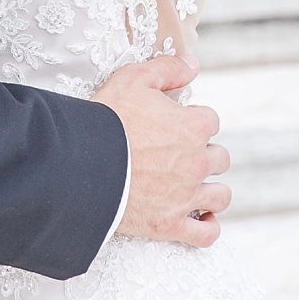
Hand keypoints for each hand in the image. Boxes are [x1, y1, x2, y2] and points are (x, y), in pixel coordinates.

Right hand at [92, 56, 231, 246]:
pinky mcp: (170, 224)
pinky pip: (205, 234)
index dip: (193, 121)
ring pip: (220, 196)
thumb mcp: (134, 79)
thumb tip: (193, 65)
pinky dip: (207, 228)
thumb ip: (168, 68)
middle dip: (204, 155)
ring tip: (195, 188)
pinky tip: (201, 221)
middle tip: (179, 157)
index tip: (174, 126)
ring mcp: (186, 196)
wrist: (78, 166)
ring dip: (211, 191)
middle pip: (219, 158)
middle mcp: (198, 162)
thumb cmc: (105, 120)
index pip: (211, 121)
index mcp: (195, 126)